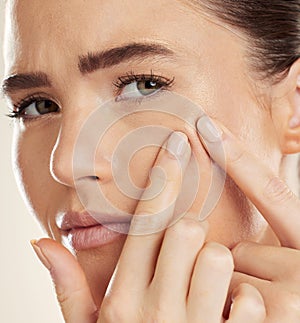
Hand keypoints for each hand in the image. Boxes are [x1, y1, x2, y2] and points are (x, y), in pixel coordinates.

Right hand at [31, 131, 264, 322]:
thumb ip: (67, 288)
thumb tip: (41, 242)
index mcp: (122, 300)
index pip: (146, 219)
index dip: (164, 175)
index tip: (178, 142)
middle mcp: (155, 311)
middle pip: (183, 227)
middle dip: (188, 228)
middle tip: (186, 242)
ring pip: (216, 255)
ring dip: (217, 262)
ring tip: (208, 281)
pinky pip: (252, 298)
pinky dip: (248, 300)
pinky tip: (233, 313)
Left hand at [196, 115, 299, 321]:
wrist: (290, 319)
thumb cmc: (287, 296)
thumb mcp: (289, 258)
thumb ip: (273, 228)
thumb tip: (251, 188)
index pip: (270, 191)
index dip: (237, 156)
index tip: (205, 123)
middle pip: (232, 245)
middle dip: (228, 261)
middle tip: (248, 287)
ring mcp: (293, 306)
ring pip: (221, 276)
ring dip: (222, 288)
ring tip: (242, 311)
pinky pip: (217, 301)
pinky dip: (220, 313)